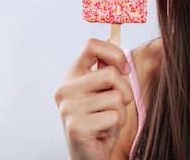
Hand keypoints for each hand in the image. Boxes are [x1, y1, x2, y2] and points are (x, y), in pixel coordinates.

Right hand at [54, 39, 132, 159]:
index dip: (114, 52)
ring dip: (120, 112)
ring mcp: (69, 108)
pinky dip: (115, 126)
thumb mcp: (103, 91)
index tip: (124, 69)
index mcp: (71, 76)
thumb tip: (115, 42)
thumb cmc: (100, 121)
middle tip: (115, 106)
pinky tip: (102, 132)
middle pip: (110, 73)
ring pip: (116, 97)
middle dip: (124, 92)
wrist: (89, 155)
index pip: (91, 45)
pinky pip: (114, 116)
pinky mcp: (77, 126)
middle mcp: (65, 89)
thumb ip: (106, 71)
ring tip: (106, 121)